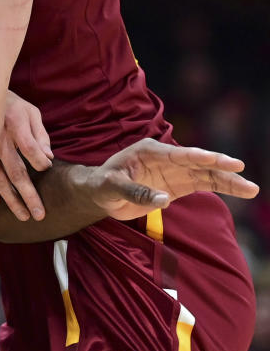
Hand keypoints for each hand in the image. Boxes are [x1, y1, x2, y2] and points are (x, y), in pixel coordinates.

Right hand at [0, 91, 52, 220]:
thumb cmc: (9, 104)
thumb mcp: (30, 112)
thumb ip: (40, 134)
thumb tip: (48, 158)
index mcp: (13, 124)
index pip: (30, 149)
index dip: (40, 162)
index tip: (46, 169)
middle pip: (16, 172)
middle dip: (30, 196)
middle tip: (40, 215)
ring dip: (12, 201)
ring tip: (25, 216)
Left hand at [88, 138, 258, 220]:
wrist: (99, 192)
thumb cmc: (101, 185)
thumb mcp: (110, 188)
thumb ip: (134, 192)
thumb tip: (164, 199)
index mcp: (149, 151)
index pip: (178, 154)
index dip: (198, 156)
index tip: (217, 159)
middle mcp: (166, 158)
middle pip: (197, 162)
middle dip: (220, 167)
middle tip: (241, 170)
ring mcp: (174, 172)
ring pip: (205, 175)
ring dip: (227, 181)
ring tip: (251, 189)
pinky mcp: (177, 186)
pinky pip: (202, 186)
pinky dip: (220, 189)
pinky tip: (240, 191)